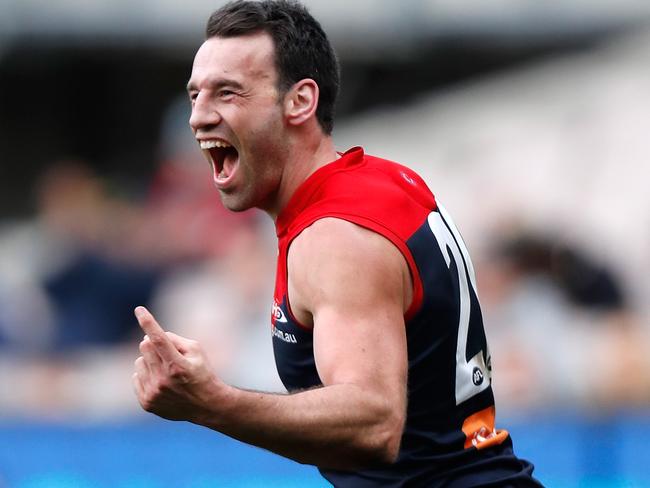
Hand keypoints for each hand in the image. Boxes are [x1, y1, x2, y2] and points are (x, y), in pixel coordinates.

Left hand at [132, 306, 222, 421]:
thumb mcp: (196, 350)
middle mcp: (163, 380)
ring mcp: (153, 393)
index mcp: (177, 365)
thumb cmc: (202, 372)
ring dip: (149, 361)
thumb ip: (175, 339)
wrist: (206, 405)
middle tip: (168, 353)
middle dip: (153, 344)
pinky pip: (135, 377)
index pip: (159, 339)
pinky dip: (146, 375)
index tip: (139, 310)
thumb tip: (150, 337)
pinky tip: (161, 382)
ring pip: (138, 362)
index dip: (148, 322)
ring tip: (166, 371)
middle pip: (145, 347)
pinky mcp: (147, 402)